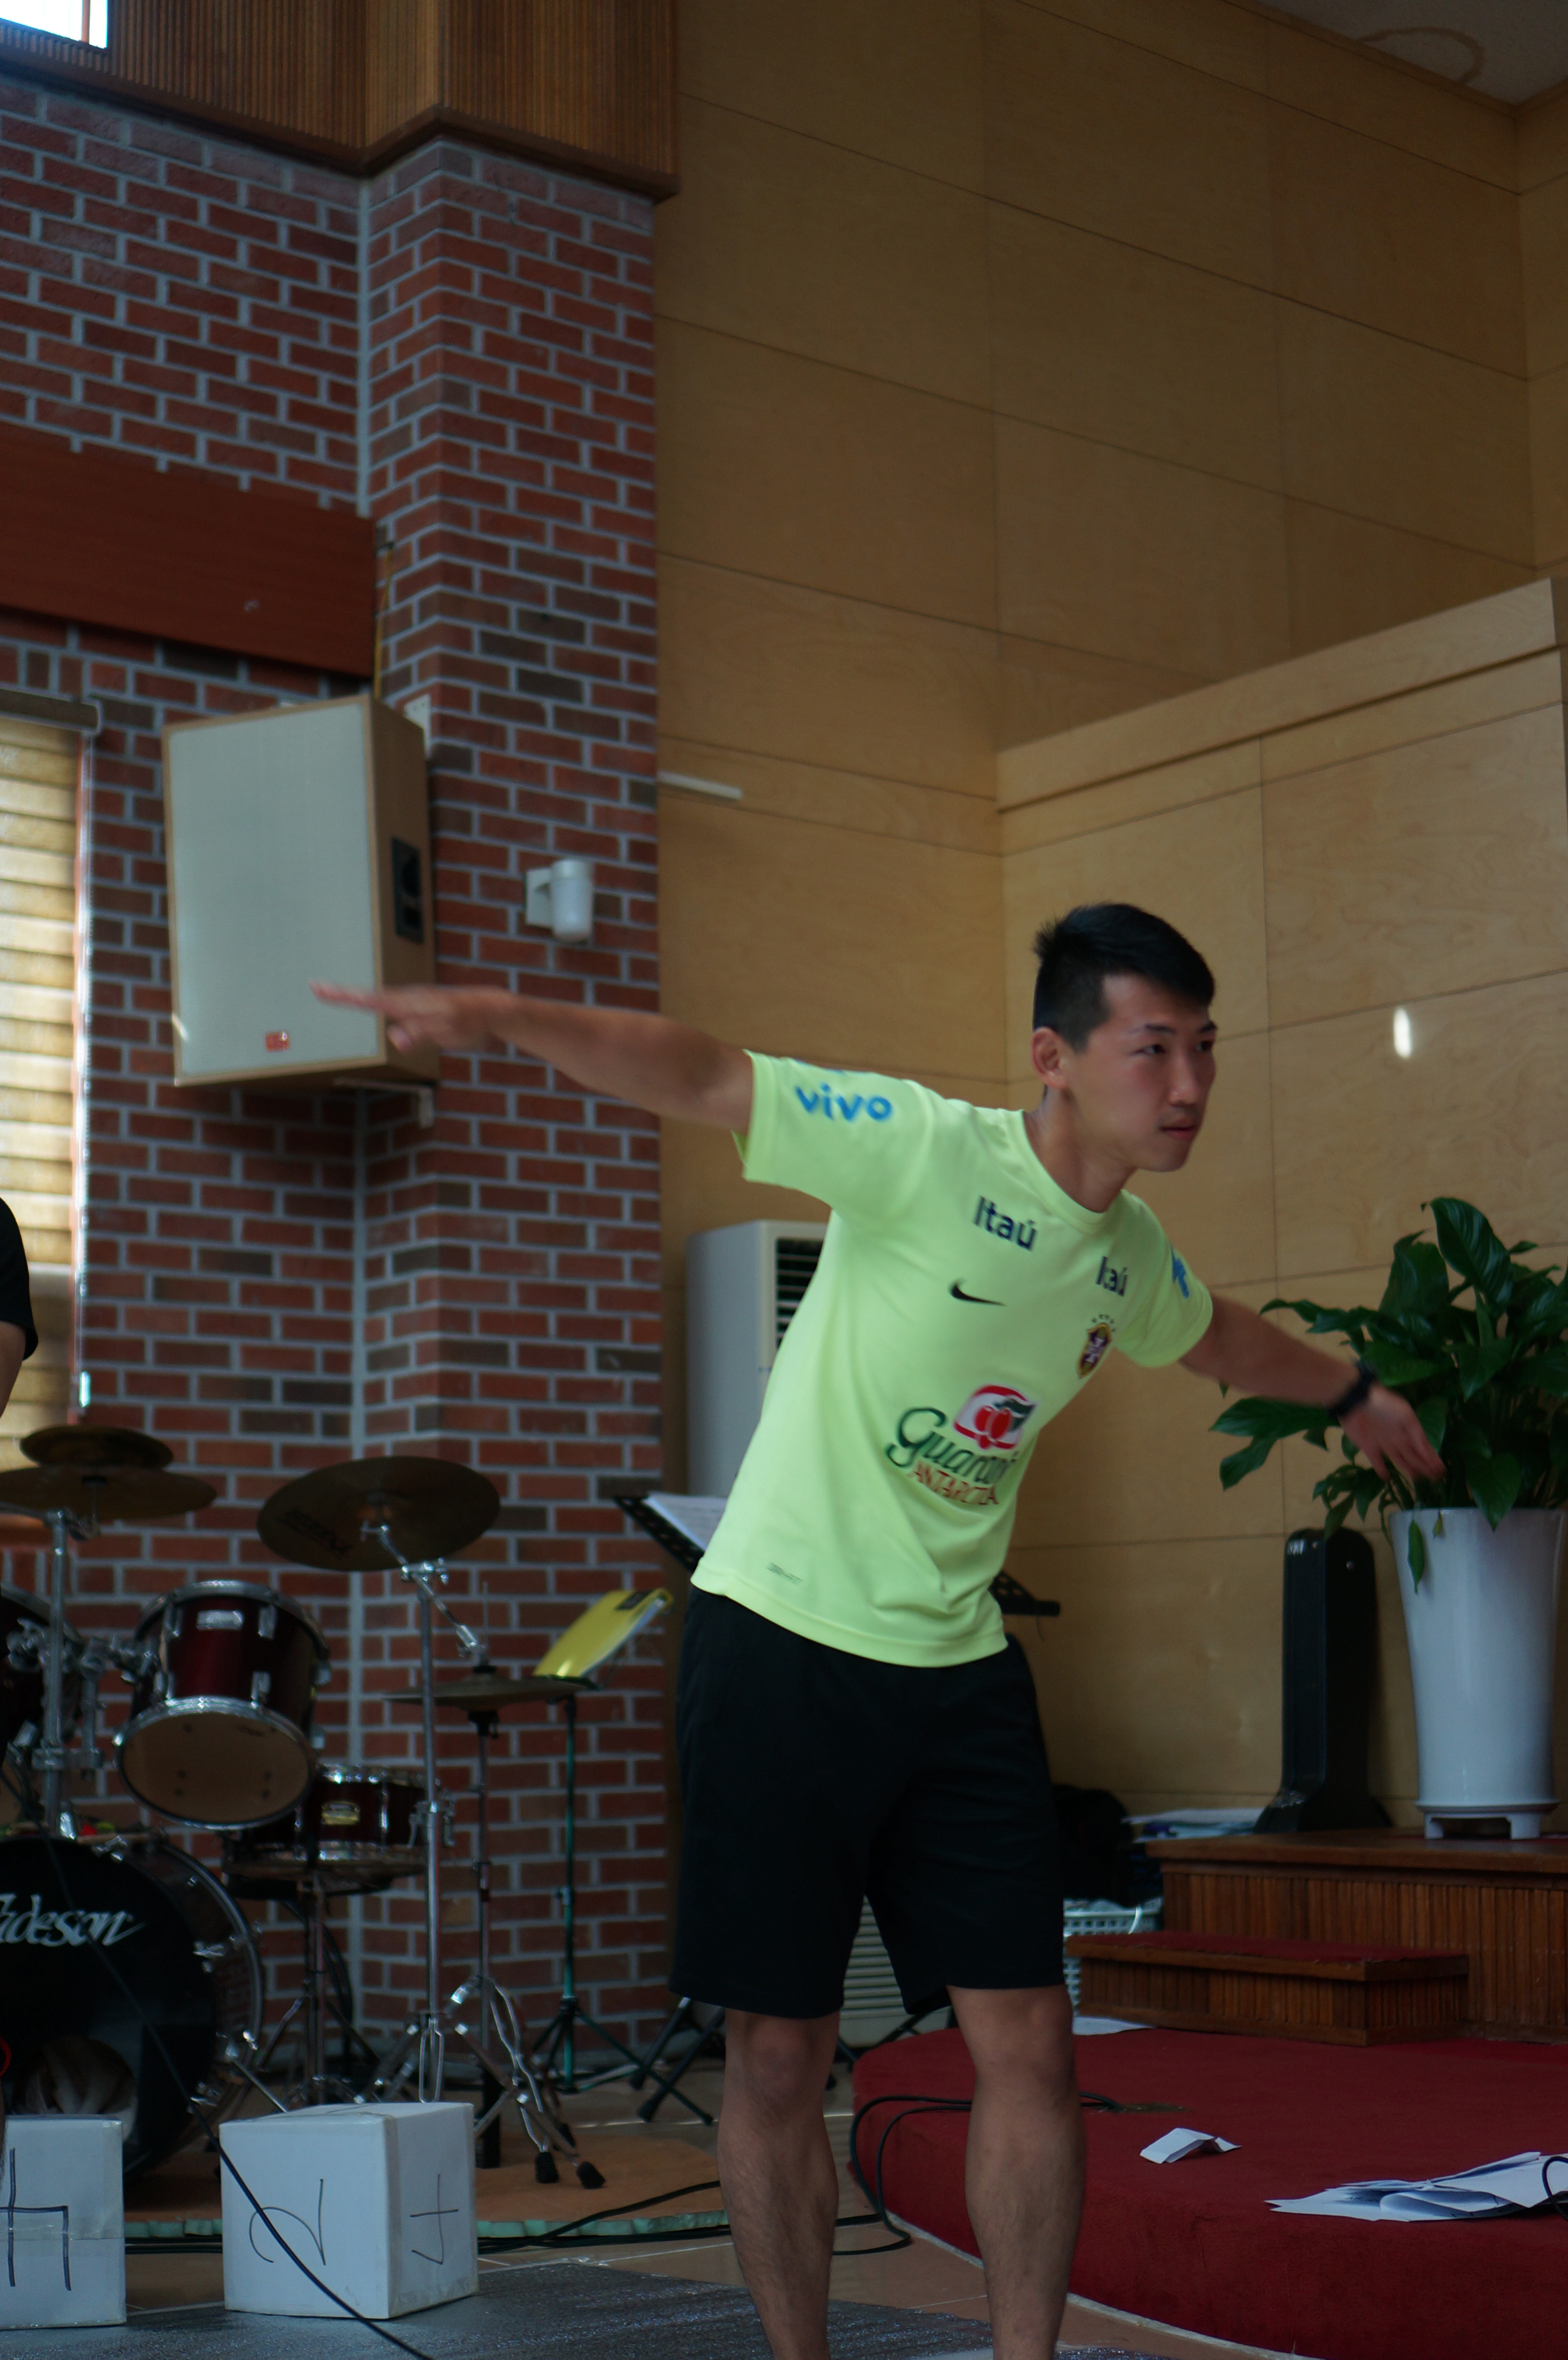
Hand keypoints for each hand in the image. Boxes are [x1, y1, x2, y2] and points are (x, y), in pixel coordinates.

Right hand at [311, 982, 504, 1052]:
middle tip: (316, 987)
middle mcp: (409, 999)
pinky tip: (372, 1005)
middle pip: (370, 997)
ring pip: (380, 999)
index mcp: (410, 1003)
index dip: (344, 996)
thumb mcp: (449, 1030)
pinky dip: (376, 1003)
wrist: (493, 1010)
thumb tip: (393, 1038)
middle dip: (343, 993)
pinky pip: (393, 1006)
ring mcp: (416, 1004)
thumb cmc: (472, 1021)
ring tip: (334, 994)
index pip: (370, 1000)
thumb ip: (422, 1032)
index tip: (320, 988)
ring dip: (356, 997)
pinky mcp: (423, 1011)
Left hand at [1342, 1385, 1443, 1485]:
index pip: (1424, 1448)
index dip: (1433, 1460)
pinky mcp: (1368, 1447)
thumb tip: (1427, 1452)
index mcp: (1409, 1431)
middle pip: (1414, 1456)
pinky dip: (1382, 1470)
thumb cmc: (1385, 1405)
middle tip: (1434, 1479)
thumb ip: (1417, 1434)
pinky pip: (1377, 1462)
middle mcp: (1398, 1439)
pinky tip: (1387, 1478)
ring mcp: (1384, 1444)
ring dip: (1409, 1469)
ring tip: (1418, 1479)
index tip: (1442, 1471)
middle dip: (1425, 1467)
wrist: (1358, 1401)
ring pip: (1399, 1460)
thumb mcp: (1406, 1415)